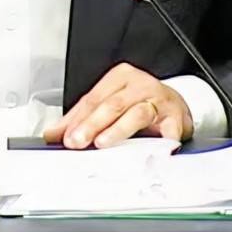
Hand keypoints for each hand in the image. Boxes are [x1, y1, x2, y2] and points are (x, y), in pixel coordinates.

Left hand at [43, 63, 192, 148]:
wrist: (175, 106)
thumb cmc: (139, 103)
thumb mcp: (109, 103)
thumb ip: (82, 118)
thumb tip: (55, 133)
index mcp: (120, 78)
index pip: (94, 98)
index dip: (77, 118)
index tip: (63, 135)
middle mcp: (140, 86)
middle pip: (112, 104)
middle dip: (92, 124)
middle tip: (76, 141)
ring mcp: (159, 101)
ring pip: (136, 114)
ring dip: (117, 130)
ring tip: (102, 143)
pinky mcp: (176, 119)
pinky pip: (165, 133)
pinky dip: (157, 144)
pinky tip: (147, 153)